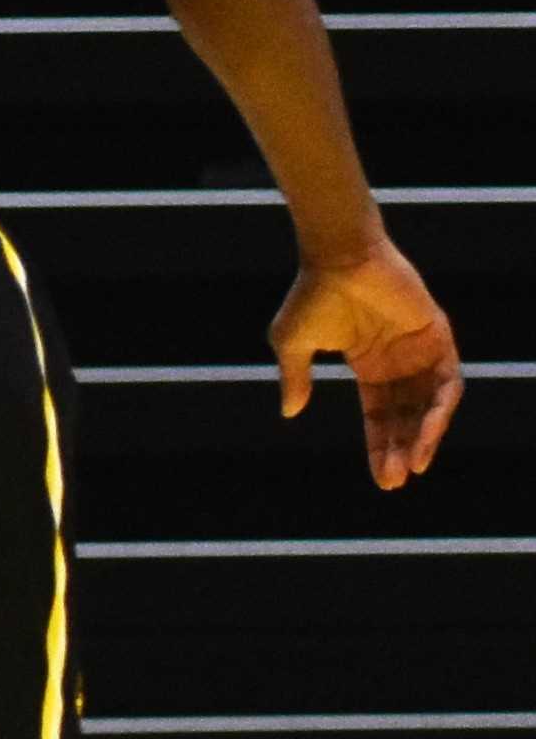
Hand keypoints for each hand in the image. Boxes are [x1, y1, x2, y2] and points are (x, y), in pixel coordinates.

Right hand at [271, 240, 464, 489]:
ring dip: (424, 438)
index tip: (383, 480)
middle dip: (402, 450)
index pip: (380, 415)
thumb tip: (289, 412)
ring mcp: (421, 351)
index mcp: (368, 364)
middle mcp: (398, 362)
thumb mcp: (293, 342)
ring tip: (414, 465)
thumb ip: (295, 377)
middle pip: (407, 417)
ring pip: (429, 407)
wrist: (338, 258)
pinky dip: (440, 412)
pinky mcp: (439, 338)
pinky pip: (448, 385)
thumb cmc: (312, 294)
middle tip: (396, 480)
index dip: (380, 447)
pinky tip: (427, 435)